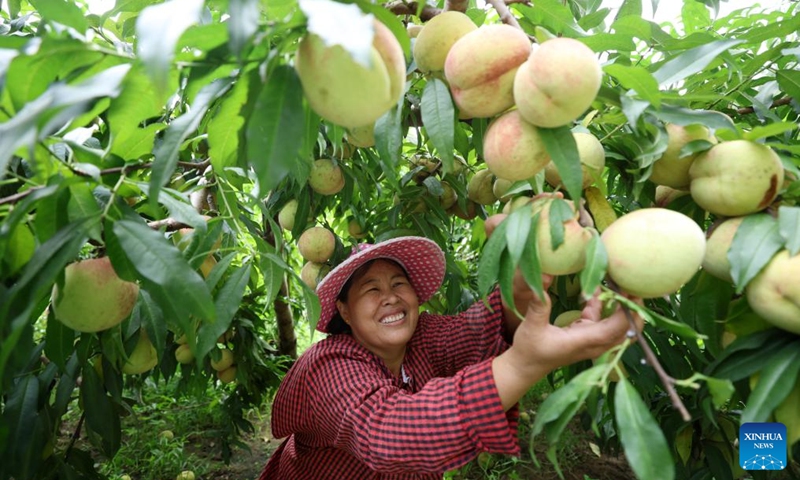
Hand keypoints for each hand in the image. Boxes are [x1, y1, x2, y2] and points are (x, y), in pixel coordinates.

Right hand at [508, 289, 641, 373]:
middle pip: (627, 329)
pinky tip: (598, 288)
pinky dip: (604, 305)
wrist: (526, 366)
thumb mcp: (532, 326)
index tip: (631, 290)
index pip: (617, 328)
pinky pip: (602, 319)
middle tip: (633, 284)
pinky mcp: (586, 334)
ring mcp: (592, 339)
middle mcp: (594, 343)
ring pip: (617, 324)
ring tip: (619, 281)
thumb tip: (543, 278)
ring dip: (620, 305)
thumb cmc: (529, 350)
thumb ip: (539, 305)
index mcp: (585, 341)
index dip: (628, 310)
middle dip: (634, 308)